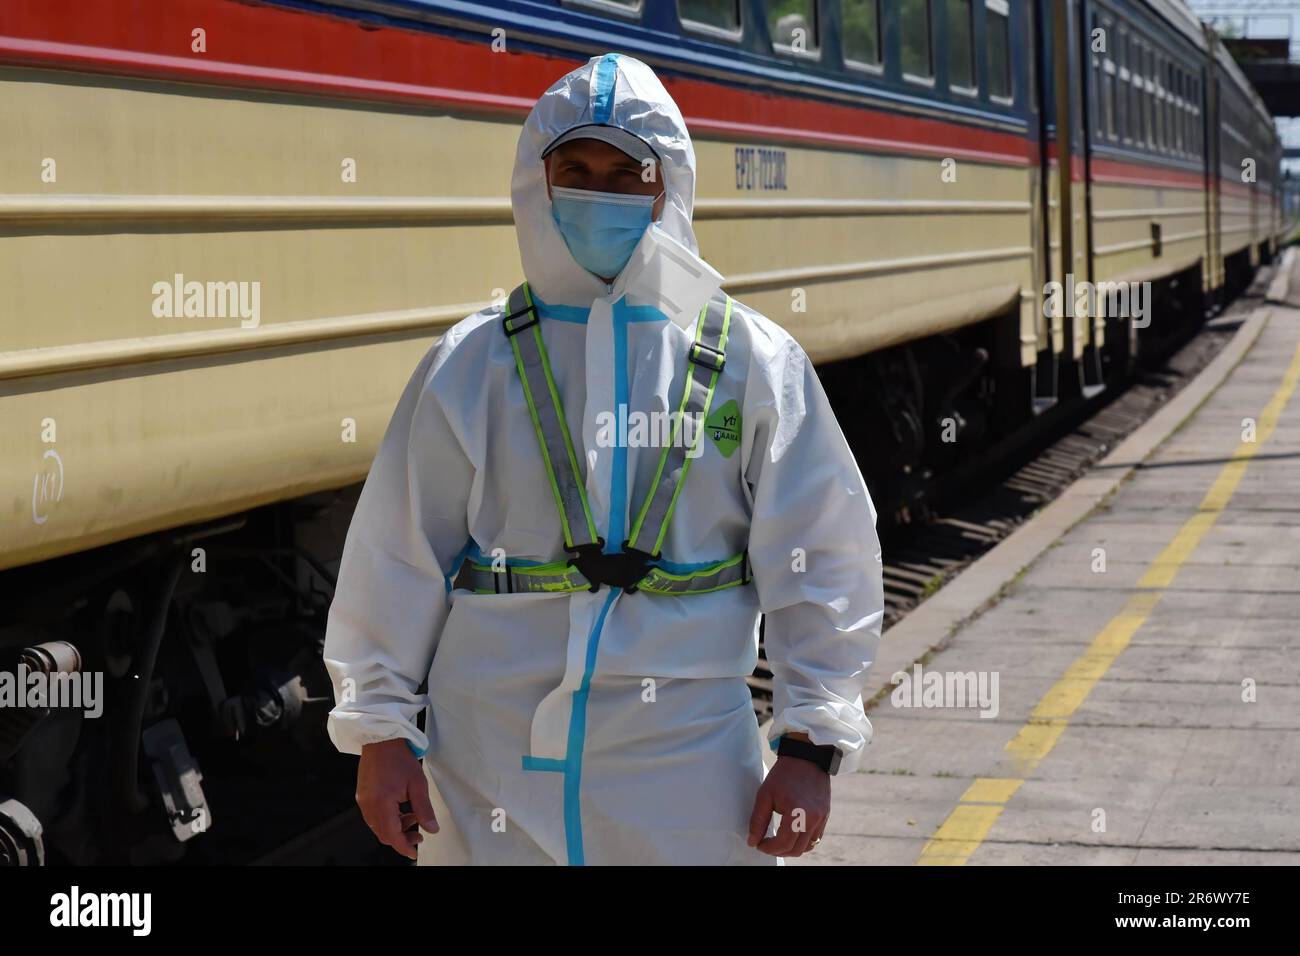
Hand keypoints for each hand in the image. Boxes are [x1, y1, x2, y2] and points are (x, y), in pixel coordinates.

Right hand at [356, 738, 439, 859]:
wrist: (381, 739)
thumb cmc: (398, 757)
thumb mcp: (417, 784)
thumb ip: (424, 809)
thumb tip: (431, 828)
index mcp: (381, 803)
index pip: (391, 835)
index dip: (404, 846)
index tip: (414, 851)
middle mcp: (368, 805)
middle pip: (383, 834)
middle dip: (401, 838)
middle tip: (417, 834)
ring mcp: (363, 800)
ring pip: (378, 826)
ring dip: (395, 827)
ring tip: (412, 817)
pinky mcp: (362, 795)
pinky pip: (374, 816)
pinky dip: (387, 818)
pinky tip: (400, 809)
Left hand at [747, 750, 829, 857]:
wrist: (806, 757)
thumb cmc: (784, 774)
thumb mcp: (765, 795)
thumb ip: (758, 821)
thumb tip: (752, 841)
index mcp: (796, 812)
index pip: (783, 843)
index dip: (768, 848)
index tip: (759, 844)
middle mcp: (812, 818)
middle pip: (796, 850)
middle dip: (779, 851)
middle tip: (767, 844)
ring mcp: (821, 818)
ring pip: (807, 847)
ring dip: (791, 848)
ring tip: (779, 840)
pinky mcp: (825, 815)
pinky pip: (815, 838)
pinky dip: (803, 841)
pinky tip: (791, 834)